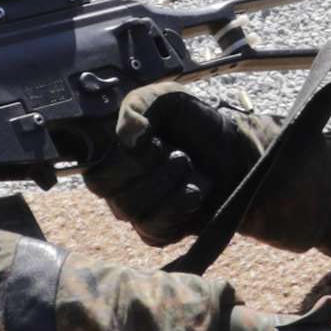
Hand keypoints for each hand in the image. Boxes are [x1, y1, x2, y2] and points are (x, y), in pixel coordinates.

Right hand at [84, 85, 268, 246]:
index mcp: (113, 155)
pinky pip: (154, 228)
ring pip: (130, 209)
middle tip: (174, 152)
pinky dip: (179, 206)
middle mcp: (118, 186)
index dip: (121, 156)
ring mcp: (136, 211)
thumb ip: (139, 105)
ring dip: (167, 183)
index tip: (151, 140)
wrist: (238, 153)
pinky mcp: (158, 232)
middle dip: (145, 167)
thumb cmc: (199, 125)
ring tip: (189, 167)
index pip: (93, 168)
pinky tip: (194, 192)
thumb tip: (128, 134)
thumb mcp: (169, 99)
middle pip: (106, 189)